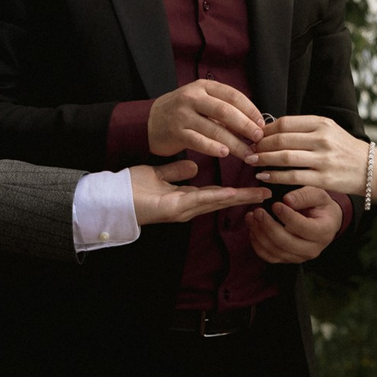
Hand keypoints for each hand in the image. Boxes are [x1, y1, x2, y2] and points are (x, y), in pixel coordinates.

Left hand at [130, 159, 269, 223]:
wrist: (111, 199)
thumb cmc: (131, 189)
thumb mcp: (158, 176)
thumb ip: (175, 171)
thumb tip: (193, 166)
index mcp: (184, 198)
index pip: (214, 193)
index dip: (234, 190)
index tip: (252, 186)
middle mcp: (186, 206)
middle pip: (220, 201)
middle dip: (243, 197)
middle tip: (265, 193)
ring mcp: (181, 209)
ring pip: (214, 202)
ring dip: (236, 198)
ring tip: (256, 194)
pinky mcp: (173, 209)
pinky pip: (197, 201)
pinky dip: (215, 198)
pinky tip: (230, 193)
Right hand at [149, 79, 264, 158]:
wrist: (147, 122)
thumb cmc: (181, 113)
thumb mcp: (200, 102)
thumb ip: (222, 109)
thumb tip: (252, 123)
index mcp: (203, 87)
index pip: (233, 95)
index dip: (250, 110)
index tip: (261, 124)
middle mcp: (192, 98)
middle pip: (226, 111)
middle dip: (245, 126)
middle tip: (258, 139)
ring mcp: (182, 115)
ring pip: (214, 129)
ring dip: (234, 143)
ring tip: (247, 153)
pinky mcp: (175, 132)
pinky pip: (199, 141)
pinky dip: (213, 148)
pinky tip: (225, 154)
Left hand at [245, 186, 342, 263]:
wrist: (324, 221)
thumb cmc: (320, 205)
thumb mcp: (318, 194)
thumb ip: (303, 196)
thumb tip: (287, 200)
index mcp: (323, 232)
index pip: (303, 228)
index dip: (287, 217)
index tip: (275, 204)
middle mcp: (313, 249)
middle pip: (286, 242)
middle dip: (268, 226)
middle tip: (258, 211)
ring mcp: (300, 257)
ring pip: (275, 250)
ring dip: (259, 234)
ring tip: (251, 217)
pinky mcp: (288, 259)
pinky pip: (269, 256)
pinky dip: (258, 244)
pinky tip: (253, 229)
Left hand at [246, 115, 371, 195]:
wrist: (373, 169)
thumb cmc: (346, 150)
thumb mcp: (329, 130)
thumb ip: (305, 129)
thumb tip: (272, 130)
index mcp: (321, 123)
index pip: (284, 123)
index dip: (265, 130)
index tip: (255, 136)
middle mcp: (322, 138)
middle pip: (281, 139)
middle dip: (260, 145)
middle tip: (248, 149)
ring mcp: (323, 159)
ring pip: (284, 157)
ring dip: (263, 160)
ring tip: (252, 162)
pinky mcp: (324, 179)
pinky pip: (292, 177)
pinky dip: (274, 176)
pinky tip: (264, 176)